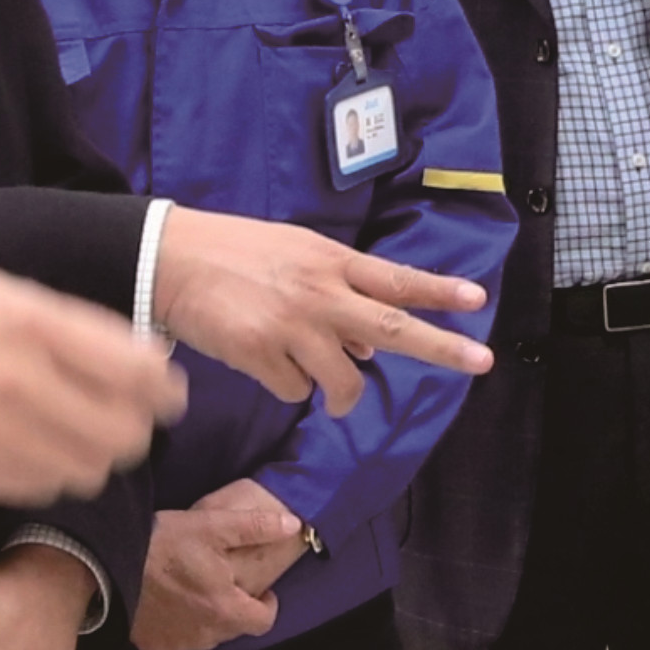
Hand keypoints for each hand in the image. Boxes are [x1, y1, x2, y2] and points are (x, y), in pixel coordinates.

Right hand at [0, 268, 179, 502]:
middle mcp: (19, 381)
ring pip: (89, 471)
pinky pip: (45, 488)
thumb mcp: (6, 292)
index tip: (167, 395)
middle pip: (124, 435)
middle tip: (125, 420)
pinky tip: (35, 448)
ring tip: (74, 434)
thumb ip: (78, 328)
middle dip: (136, 429)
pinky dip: (53, 473)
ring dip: (95, 456)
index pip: (138, 374)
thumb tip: (150, 364)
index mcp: (33, 324)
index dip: (166, 391)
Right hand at [133, 481, 304, 649]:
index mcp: (226, 608)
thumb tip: (292, 525)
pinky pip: (177, 640)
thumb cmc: (162, 544)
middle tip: (222, 583)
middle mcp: (205, 634)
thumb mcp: (210, 526)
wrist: (106, 564)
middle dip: (235, 608)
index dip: (266, 605)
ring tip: (195, 590)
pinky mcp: (153, 645)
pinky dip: (179, 626)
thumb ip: (255, 527)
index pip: (263, 621)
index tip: (260, 591)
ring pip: (206, 636)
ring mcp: (178, 644)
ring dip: (207, 618)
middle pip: (234, 628)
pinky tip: (169, 604)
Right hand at [152, 210, 492, 413]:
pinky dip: (287, 386)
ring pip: (343, 380)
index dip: (439, 290)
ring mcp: (290, 324)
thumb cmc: (234, 255)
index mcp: (329, 262)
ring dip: (342, 394)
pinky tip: (265, 362)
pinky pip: (294, 391)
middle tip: (480, 362)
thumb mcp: (295, 257)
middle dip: (441, 347)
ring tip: (331, 391)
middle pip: (392, 326)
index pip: (395, 278)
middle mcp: (318, 292)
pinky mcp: (259, 353)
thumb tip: (370, 343)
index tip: (478, 299)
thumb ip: (337, 293)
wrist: (169, 257)